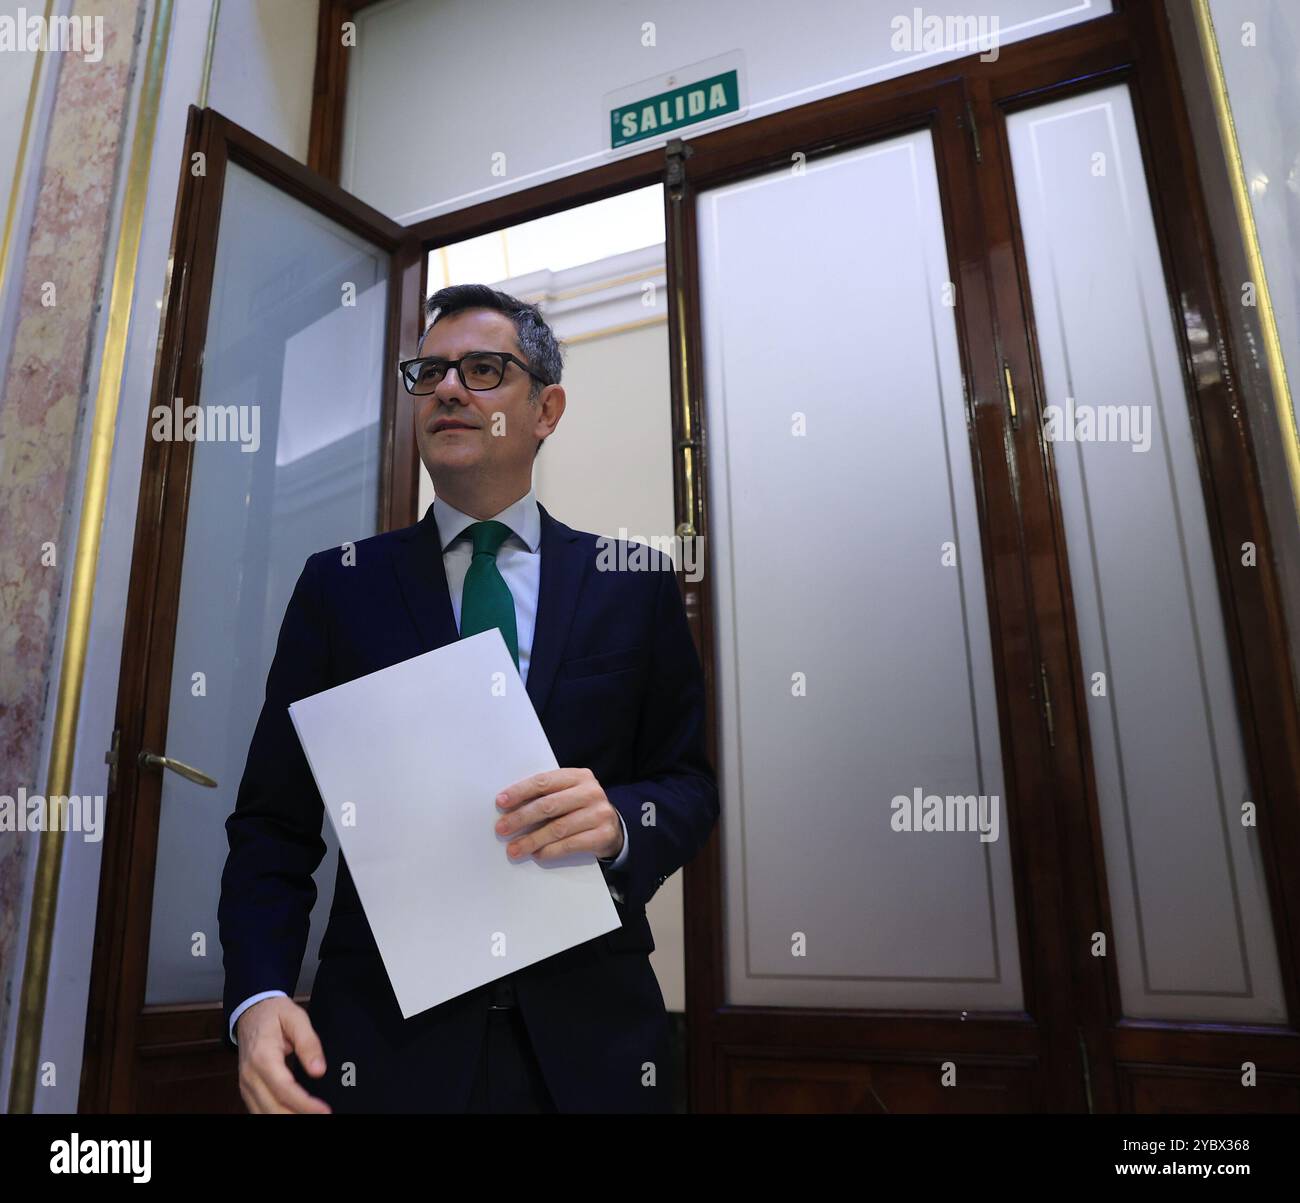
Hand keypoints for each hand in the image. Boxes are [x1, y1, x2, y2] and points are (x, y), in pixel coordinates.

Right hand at [236, 996, 331, 1113]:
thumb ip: (309, 1043)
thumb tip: (319, 1071)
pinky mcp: (248, 1090)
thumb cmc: (274, 1013)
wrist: (251, 1011)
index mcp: (262, 1057)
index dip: (305, 1104)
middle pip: (273, 1108)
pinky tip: (295, 1114)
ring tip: (313, 1116)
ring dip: (288, 1118)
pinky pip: (260, 1111)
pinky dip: (276, 1116)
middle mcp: (250, 1076)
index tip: (325, 1111)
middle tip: (324, 1116)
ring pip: (264, 1114)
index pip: (284, 1089)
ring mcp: (246, 1085)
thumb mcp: (296, 1018)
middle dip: (299, 1116)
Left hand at [495, 768, 623, 862]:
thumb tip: (509, 808)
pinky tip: (536, 854)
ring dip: (532, 840)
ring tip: (514, 849)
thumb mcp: (568, 794)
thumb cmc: (580, 809)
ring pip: (558, 828)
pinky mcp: (603, 834)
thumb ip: (546, 795)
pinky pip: (570, 844)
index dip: (520, 792)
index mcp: (578, 776)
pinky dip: (550, 850)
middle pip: (549, 805)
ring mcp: (599, 813)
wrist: (613, 828)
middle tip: (501, 829)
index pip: (544, 781)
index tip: (501, 802)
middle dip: (521, 818)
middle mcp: (591, 792)